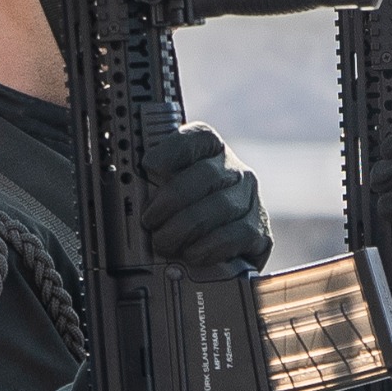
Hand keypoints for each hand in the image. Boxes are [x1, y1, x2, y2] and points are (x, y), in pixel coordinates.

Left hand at [142, 123, 271, 266]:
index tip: (149, 165)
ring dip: (185, 227)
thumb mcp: (170, 193)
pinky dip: (208, 246)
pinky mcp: (260, 230)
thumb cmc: (189, 217)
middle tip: (150, 220)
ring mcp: (249, 200)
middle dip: (172, 199)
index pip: (198, 137)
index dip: (172, 149)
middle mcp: (235, 171)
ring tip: (165, 242)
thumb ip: (154, 186)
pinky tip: (192, 253)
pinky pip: (236, 235)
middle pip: (206, 175)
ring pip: (220, 206)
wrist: (224, 253)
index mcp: (212, 152)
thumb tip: (132, 193)